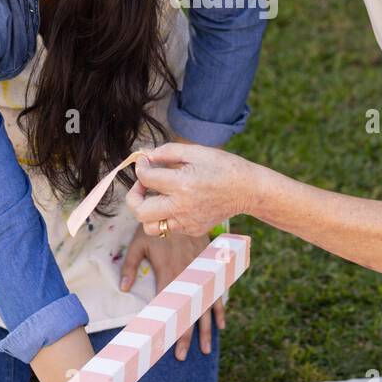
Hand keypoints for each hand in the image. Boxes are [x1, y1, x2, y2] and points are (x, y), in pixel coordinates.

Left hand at [120, 228, 222, 359]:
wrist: (184, 206)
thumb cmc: (157, 226)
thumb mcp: (139, 242)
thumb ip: (130, 266)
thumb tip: (124, 289)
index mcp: (168, 272)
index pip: (167, 307)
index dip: (166, 327)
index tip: (164, 345)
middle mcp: (188, 276)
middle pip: (187, 312)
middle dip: (185, 336)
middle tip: (180, 355)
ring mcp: (202, 273)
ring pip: (205, 307)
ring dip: (205, 329)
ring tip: (205, 350)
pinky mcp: (210, 268)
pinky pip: (217, 292)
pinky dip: (219, 309)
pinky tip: (220, 326)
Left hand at [127, 143, 258, 236]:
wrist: (247, 189)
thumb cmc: (223, 166)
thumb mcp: (196, 151)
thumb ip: (167, 152)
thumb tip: (146, 155)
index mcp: (182, 184)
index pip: (146, 178)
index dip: (141, 167)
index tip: (145, 162)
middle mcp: (182, 207)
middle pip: (140, 211)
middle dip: (134, 196)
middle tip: (142, 185)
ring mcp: (187, 222)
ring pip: (150, 227)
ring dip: (147, 212)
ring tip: (155, 198)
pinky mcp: (193, 230)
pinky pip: (169, 228)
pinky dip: (165, 217)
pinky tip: (175, 203)